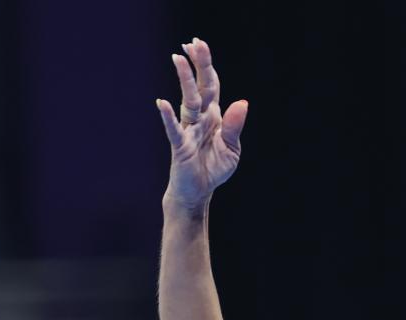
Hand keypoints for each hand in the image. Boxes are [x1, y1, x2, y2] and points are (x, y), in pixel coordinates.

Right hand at [156, 37, 247, 209]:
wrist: (198, 191)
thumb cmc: (213, 168)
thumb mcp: (231, 149)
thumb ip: (235, 127)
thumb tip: (242, 102)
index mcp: (213, 117)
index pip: (211, 86)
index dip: (207, 66)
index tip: (198, 44)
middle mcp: (199, 119)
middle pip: (199, 87)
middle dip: (197, 65)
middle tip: (192, 43)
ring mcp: (188, 130)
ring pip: (188, 102)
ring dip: (184, 81)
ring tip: (179, 59)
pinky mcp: (180, 146)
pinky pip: (174, 129)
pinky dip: (168, 117)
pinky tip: (162, 104)